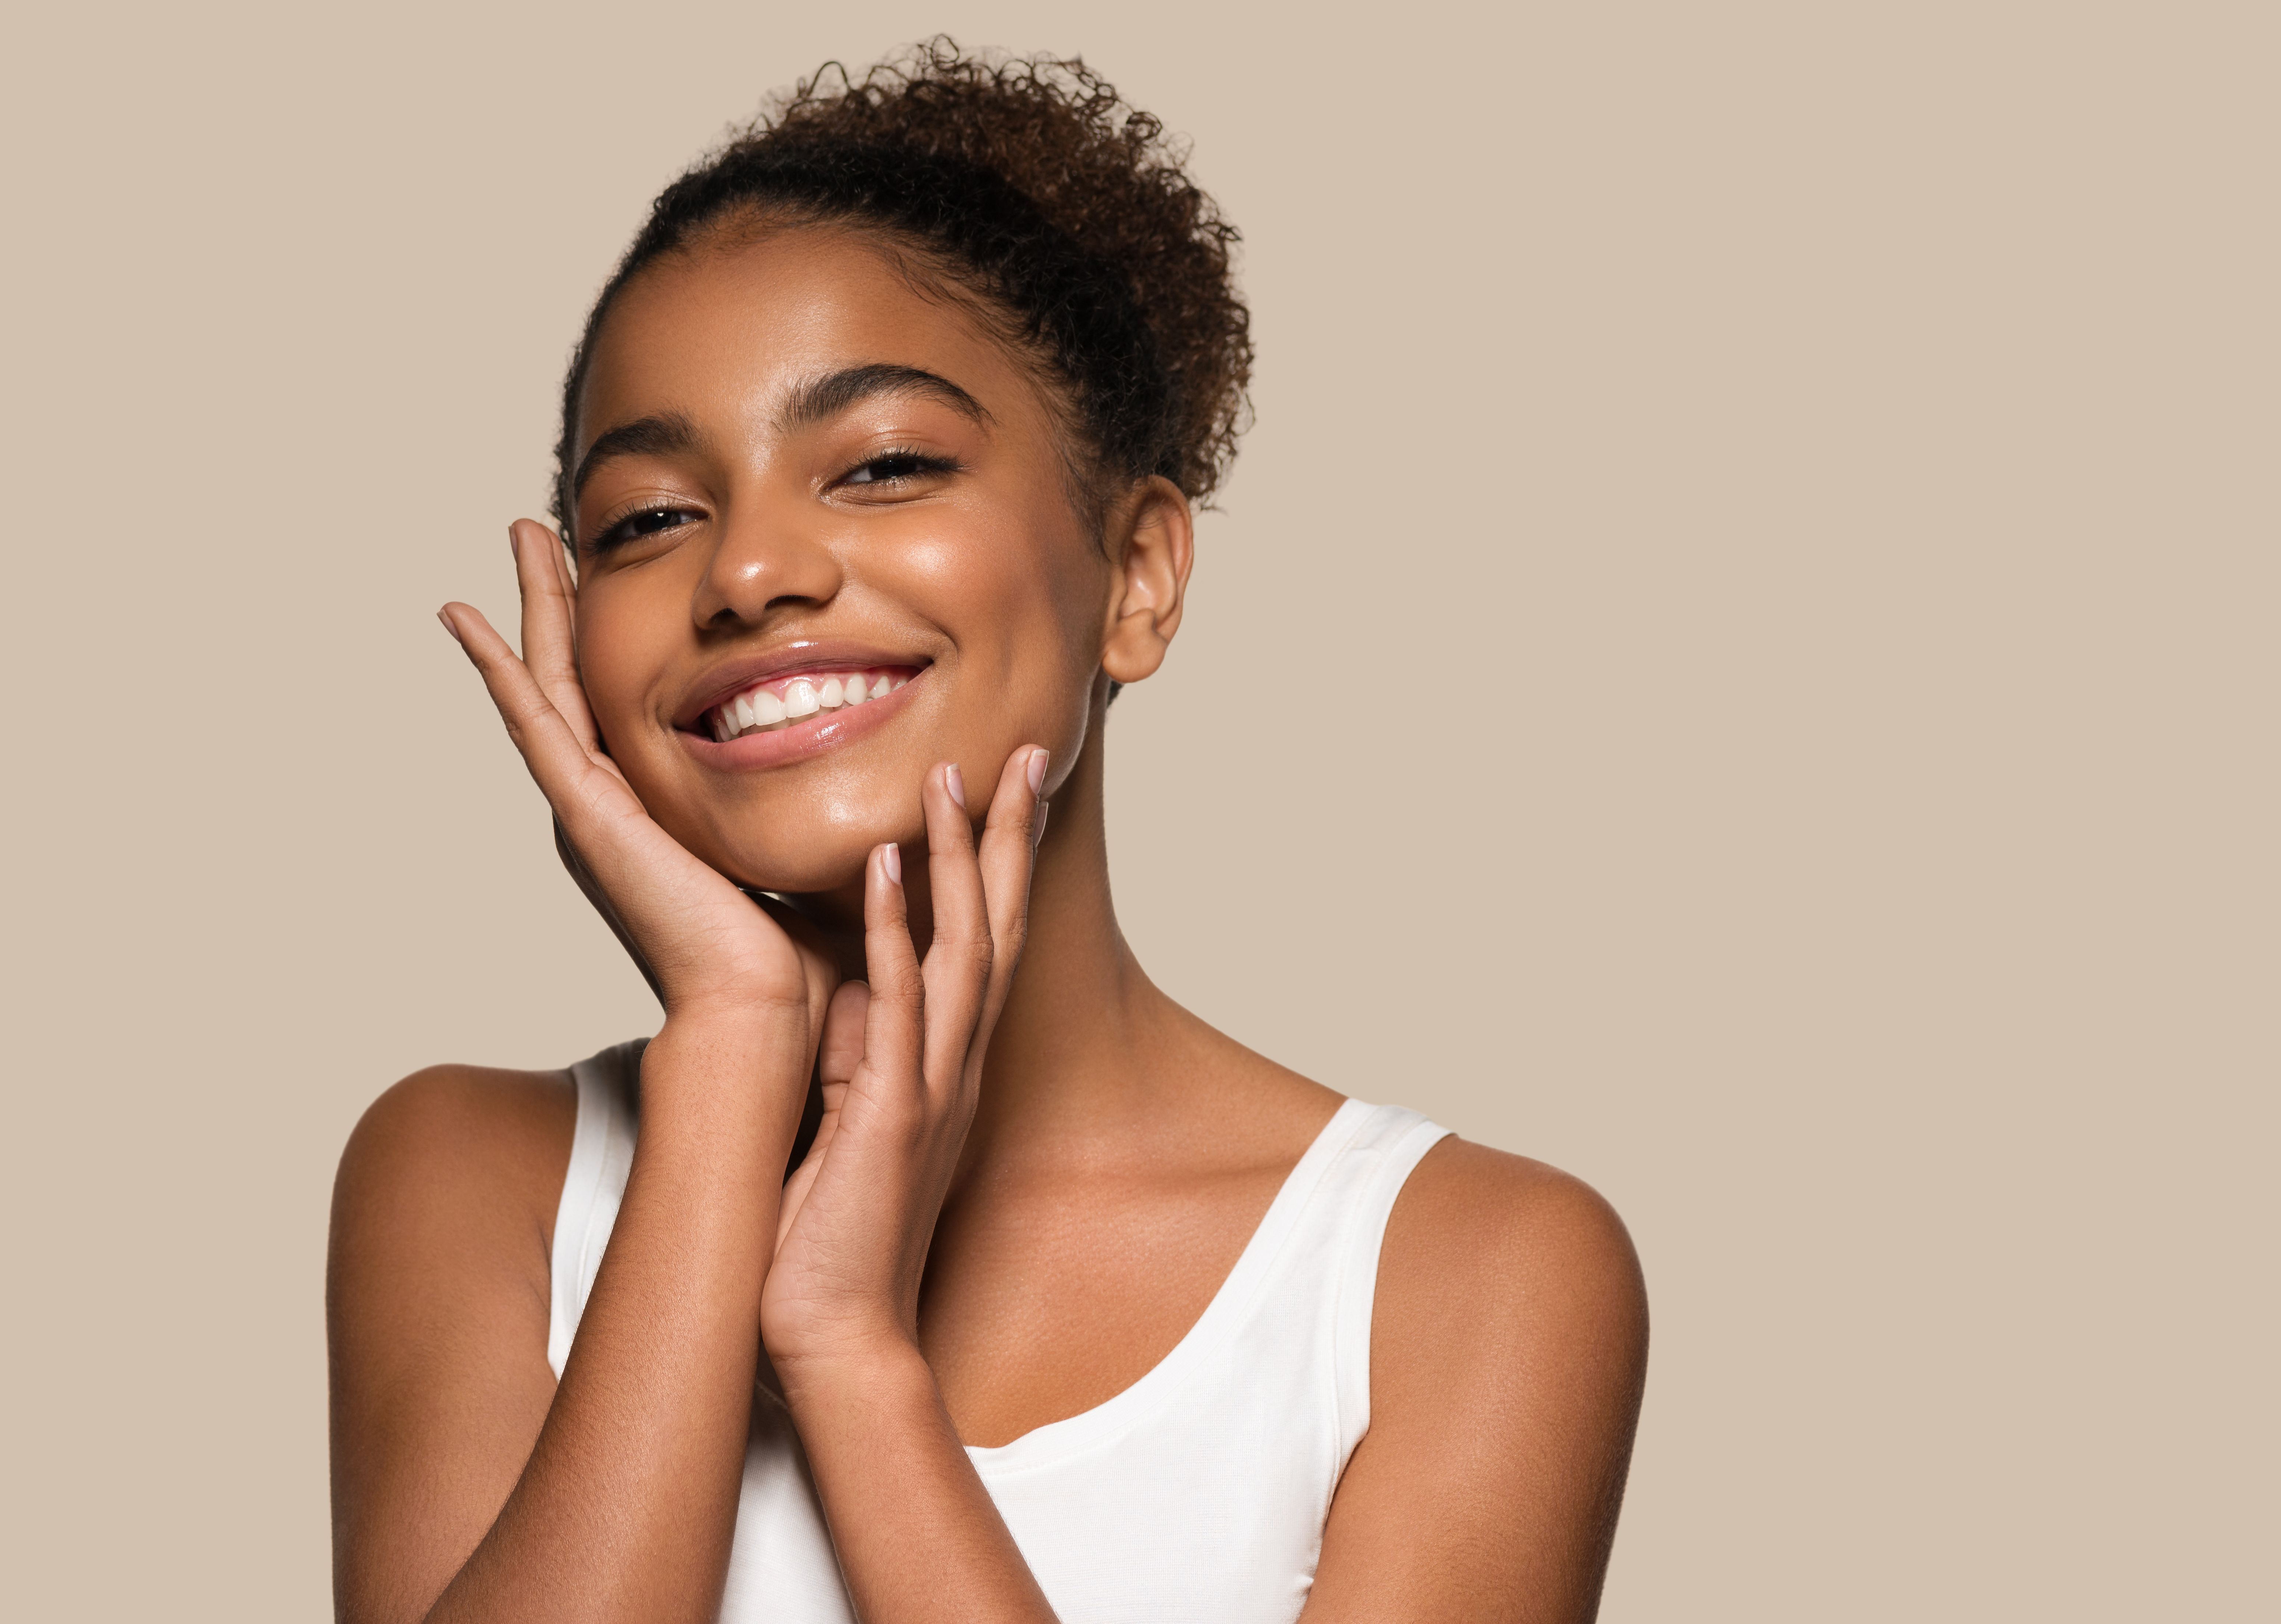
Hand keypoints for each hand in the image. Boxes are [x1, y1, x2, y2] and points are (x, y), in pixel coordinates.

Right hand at [438, 520, 834, 1031]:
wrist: (764, 1011)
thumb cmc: (792, 958)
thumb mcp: (794, 854)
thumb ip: (806, 813)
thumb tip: (857, 774)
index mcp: (653, 815)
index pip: (622, 701)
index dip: (609, 636)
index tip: (605, 571)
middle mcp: (610, 806)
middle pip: (575, 676)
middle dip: (559, 600)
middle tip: (540, 530)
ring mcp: (590, 808)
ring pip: (548, 682)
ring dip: (531, 606)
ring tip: (519, 536)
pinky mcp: (586, 814)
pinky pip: (535, 722)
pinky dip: (498, 669)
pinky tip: (466, 619)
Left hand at [761, 748, 1048, 1371]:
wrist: (836, 1335)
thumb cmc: (834, 1236)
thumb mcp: (853, 1122)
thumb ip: (863, 1053)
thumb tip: (848, 985)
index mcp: (946, 1065)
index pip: (984, 943)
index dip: (997, 865)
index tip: (1000, 788)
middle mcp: (956, 1066)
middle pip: (996, 928)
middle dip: (1006, 838)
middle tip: (1017, 751)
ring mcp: (933, 1087)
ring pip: (962, 952)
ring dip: (960, 861)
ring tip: (951, 775)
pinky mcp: (894, 1115)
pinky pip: (899, 1008)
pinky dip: (897, 934)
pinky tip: (891, 869)